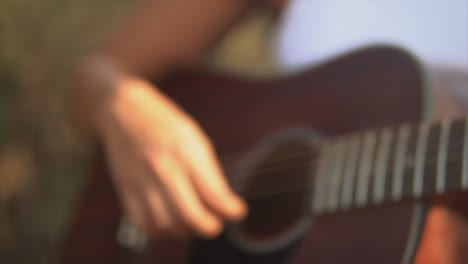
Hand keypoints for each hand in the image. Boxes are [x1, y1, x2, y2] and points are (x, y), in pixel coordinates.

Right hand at [95, 77, 246, 238]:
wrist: (124, 110)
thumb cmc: (166, 124)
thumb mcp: (195, 139)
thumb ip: (208, 172)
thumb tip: (221, 204)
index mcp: (186, 152)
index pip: (213, 192)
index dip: (230, 209)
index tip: (238, 211)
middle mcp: (164, 169)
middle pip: (190, 214)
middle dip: (209, 227)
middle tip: (215, 225)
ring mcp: (142, 181)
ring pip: (166, 224)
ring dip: (184, 230)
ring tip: (193, 223)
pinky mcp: (126, 189)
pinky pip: (143, 223)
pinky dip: (159, 230)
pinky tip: (169, 223)